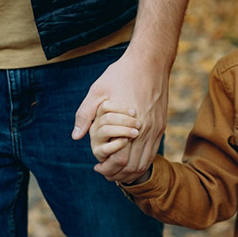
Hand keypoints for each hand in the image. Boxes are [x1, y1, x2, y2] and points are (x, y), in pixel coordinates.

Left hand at [73, 48, 168, 182]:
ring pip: (146, 161)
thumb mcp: (97, 90)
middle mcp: (146, 130)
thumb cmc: (122, 74)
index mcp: (129, 125)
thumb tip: (76, 136)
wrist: (150, 61)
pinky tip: (131, 158)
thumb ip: (85, 114)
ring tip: (117, 170)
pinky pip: (154, 151)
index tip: (98, 167)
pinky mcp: (161, 124)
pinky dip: (143, 161)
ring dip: (132, 170)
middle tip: (105, 173)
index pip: (121, 161)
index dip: (109, 169)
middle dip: (119, 175)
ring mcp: (156, 128)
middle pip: (135, 166)